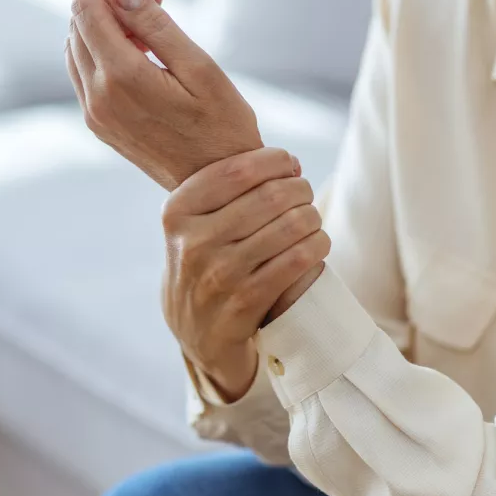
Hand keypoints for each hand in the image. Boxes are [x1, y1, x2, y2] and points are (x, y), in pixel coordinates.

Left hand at [66, 0, 263, 190]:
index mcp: (123, 78)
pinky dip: (103, 53)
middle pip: (78, 25)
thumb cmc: (223, 127)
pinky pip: (85, 75)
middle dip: (110, 1)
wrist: (219, 185)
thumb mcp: (202, 70)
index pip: (88, 8)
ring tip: (149, 26)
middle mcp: (98, 97)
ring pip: (78, 49)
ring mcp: (96, 114)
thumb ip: (158, 27)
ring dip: (105, 26)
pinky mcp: (101, 126)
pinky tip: (139, 55)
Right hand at [161, 147, 330, 400]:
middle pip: (271, 196)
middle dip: (299, 189)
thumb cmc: (208, 264)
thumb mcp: (196, 225)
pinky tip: (317, 244)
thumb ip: (228, 192)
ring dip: (312, 218)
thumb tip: (288, 163)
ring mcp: (218, 275)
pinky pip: (297, 261)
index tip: (290, 165)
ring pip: (290, 226)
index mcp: (178, 212)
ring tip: (312, 220)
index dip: (274, 161)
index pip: (237, 170)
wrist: (198, 334)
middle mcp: (193, 242)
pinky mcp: (244, 304)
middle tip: (305, 194)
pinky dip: (317, 246)